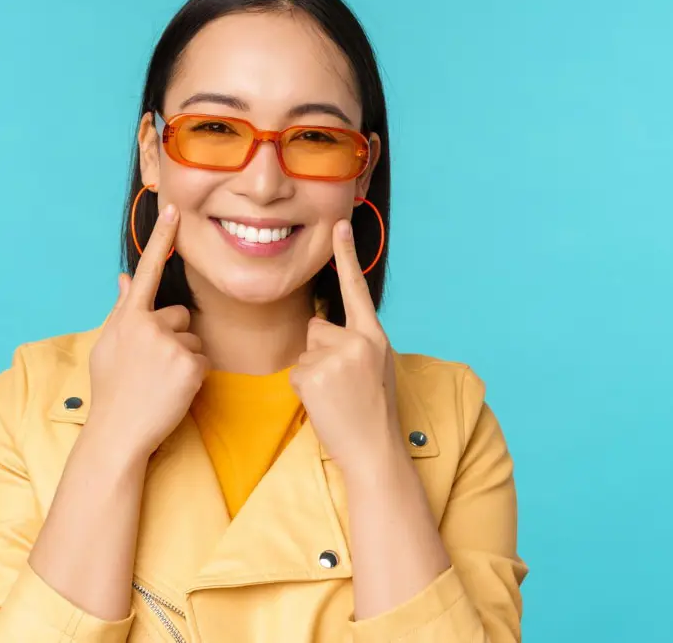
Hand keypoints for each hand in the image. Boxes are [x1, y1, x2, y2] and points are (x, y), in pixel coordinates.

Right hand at [87, 203, 206, 457]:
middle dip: (171, 337)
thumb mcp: (109, 346)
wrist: (118, 431)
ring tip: (159, 380)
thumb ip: (122, 311)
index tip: (172, 208)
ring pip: (192, 338)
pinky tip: (173, 389)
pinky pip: (202, 358)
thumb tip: (127, 278)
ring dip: (183, 357)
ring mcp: (171, 344)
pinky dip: (193, 375)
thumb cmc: (112, 389)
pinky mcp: (191, 364)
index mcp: (126, 318)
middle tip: (150, 367)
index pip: (147, 271)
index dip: (160, 239)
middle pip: (178, 316)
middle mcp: (148, 325)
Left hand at [289, 219, 400, 473]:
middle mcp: (360, 340)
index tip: (339, 224)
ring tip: (336, 397)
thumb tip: (321, 330)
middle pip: (318, 328)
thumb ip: (355, 342)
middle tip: (343, 386)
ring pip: (306, 350)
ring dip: (313, 374)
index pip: (357, 289)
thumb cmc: (373, 410)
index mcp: (376, 336)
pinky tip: (325, 404)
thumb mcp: (375, 367)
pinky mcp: (316, 374)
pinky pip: (296, 371)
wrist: (374, 449)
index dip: (347, 255)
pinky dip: (305, 390)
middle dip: (321, 354)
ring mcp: (338, 357)